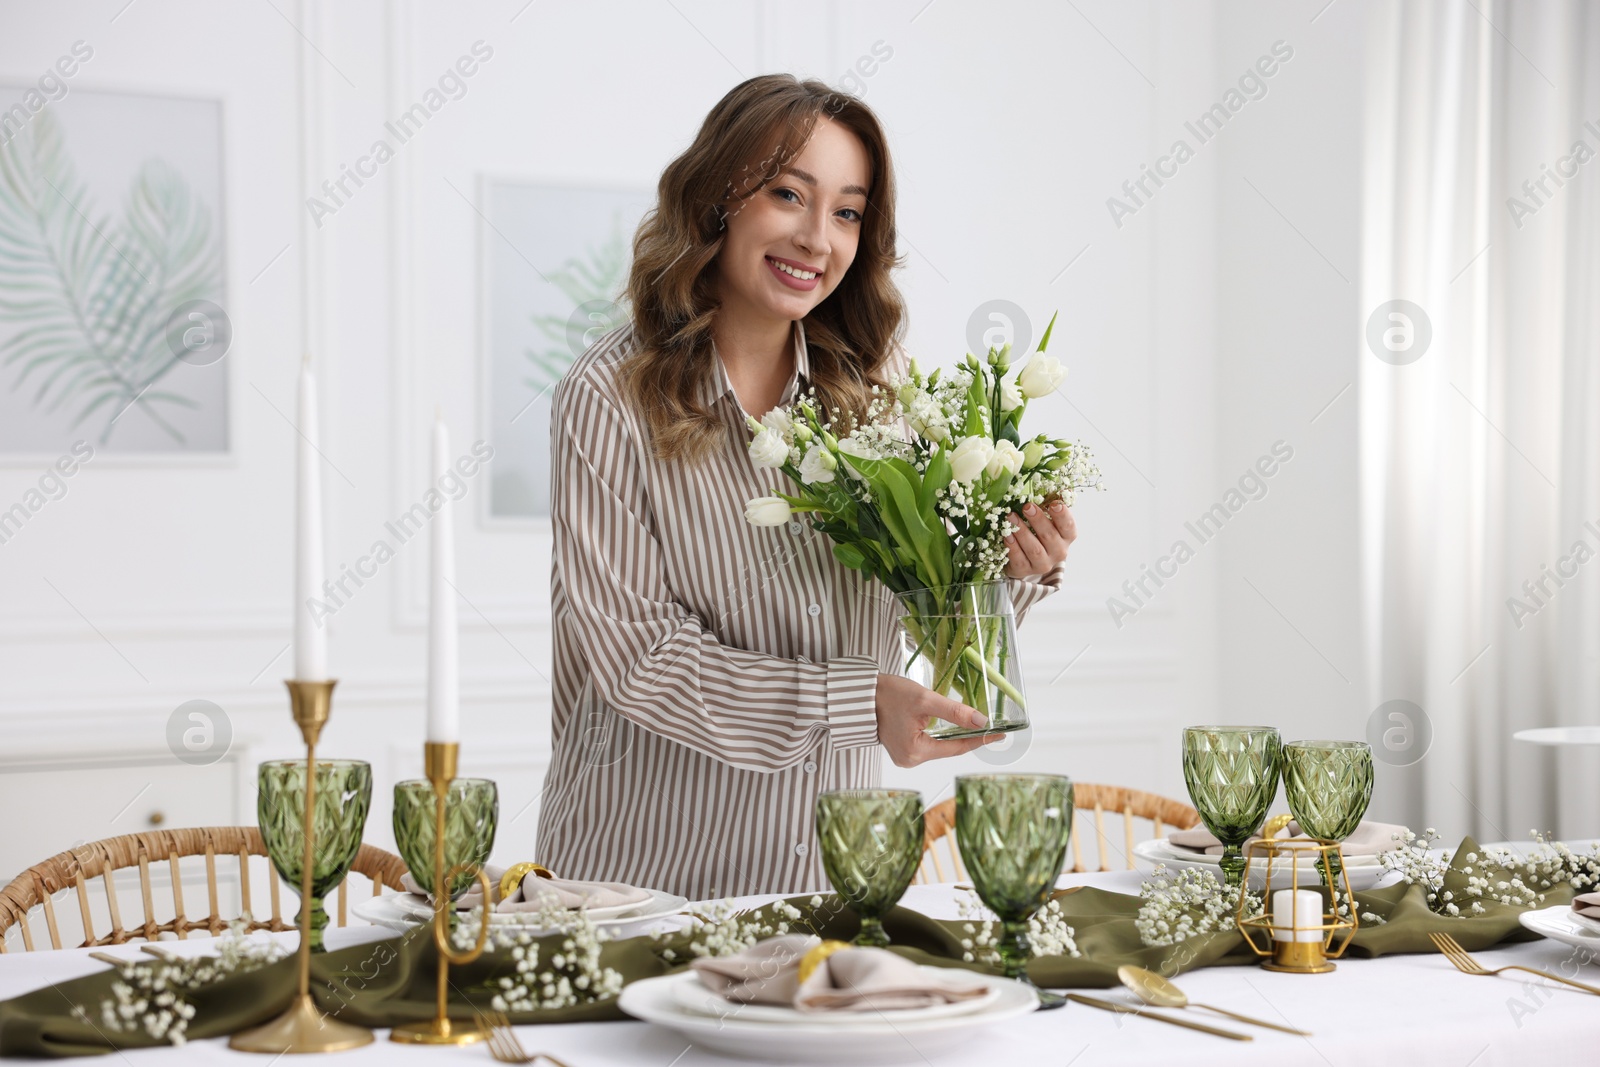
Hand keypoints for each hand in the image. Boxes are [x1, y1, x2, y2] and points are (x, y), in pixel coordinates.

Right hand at [874, 674, 1003, 767]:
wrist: (860, 695)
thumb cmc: (887, 695)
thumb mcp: (925, 699)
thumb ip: (954, 712)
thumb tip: (981, 721)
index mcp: (915, 752)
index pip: (957, 748)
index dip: (980, 740)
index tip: (1000, 735)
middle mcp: (910, 760)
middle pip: (949, 750)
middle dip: (969, 738)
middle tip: (992, 728)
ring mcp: (905, 756)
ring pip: (939, 747)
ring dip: (954, 736)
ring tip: (974, 726)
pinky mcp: (902, 749)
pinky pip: (928, 744)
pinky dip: (940, 735)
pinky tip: (951, 727)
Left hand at [1003, 497, 1075, 578]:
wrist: (1027, 560)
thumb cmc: (1039, 534)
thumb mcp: (1048, 520)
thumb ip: (1050, 505)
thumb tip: (1057, 487)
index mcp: (1066, 537)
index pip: (1068, 526)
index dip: (1062, 515)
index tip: (1054, 504)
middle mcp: (1058, 552)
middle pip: (1050, 536)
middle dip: (1038, 520)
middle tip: (1027, 506)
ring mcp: (1042, 564)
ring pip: (1034, 549)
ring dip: (1022, 532)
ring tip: (1011, 517)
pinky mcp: (1025, 570)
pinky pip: (1019, 559)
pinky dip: (1012, 546)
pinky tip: (1006, 535)